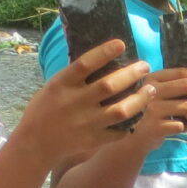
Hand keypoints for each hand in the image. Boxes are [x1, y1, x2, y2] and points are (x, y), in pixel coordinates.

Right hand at [17, 40, 156, 167]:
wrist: (36, 143)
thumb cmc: (45, 109)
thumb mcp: (54, 86)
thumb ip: (75, 76)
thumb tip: (102, 58)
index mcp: (63, 84)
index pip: (85, 64)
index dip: (104, 52)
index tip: (121, 44)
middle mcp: (76, 102)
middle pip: (109, 85)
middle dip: (131, 74)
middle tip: (145, 66)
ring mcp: (87, 122)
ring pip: (121, 110)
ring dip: (139, 99)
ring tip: (150, 90)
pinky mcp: (94, 139)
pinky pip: (119, 131)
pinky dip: (132, 123)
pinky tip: (140, 114)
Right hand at [136, 65, 186, 139]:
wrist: (138, 138)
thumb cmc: (155, 115)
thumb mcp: (163, 96)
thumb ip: (178, 88)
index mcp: (154, 78)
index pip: (181, 72)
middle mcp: (150, 90)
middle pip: (186, 85)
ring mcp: (151, 108)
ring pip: (186, 106)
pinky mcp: (155, 125)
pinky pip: (181, 125)